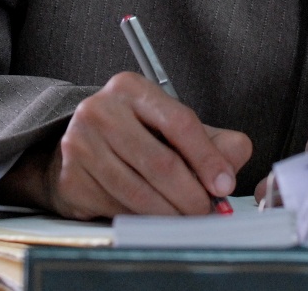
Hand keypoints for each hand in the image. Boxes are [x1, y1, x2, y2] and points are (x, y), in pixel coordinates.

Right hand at [0, 72, 250, 219]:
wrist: (79, 151)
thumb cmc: (134, 137)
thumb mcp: (172, 127)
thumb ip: (212, 140)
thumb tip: (237, 156)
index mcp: (131, 88)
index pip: (179, 122)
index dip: (207, 158)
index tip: (224, 184)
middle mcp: (100, 110)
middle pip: (161, 161)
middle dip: (192, 195)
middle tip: (207, 212)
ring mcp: (80, 144)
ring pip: (139, 190)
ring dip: (170, 214)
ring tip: (186, 219)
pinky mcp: (70, 178)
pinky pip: (118, 208)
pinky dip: (143, 220)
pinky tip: (154, 219)